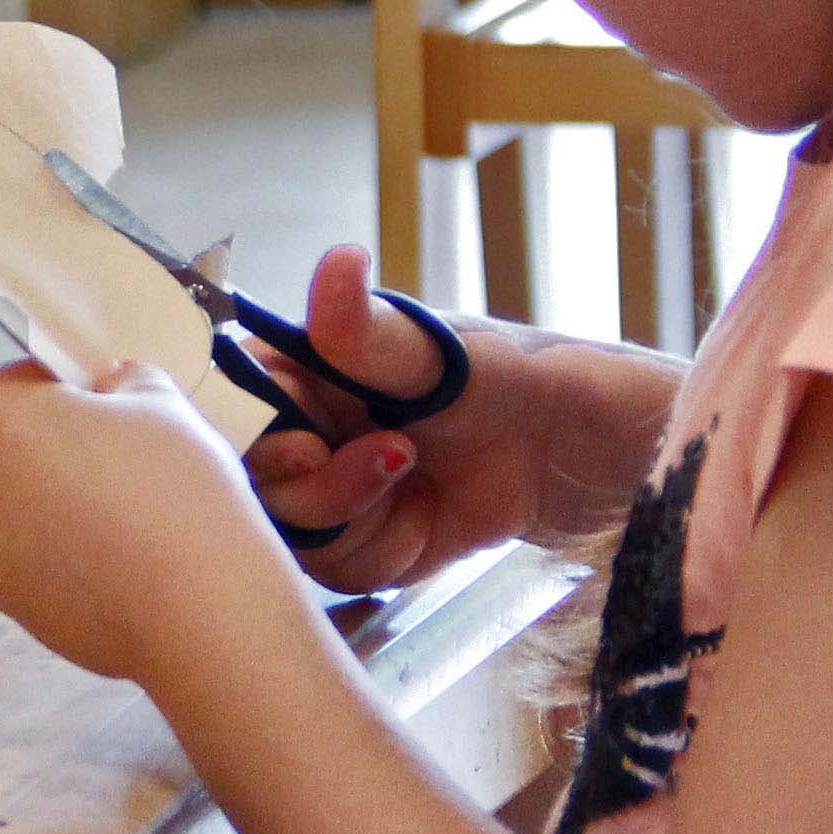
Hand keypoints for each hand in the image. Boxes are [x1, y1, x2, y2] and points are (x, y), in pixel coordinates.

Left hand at [0, 358, 303, 682]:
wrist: (198, 612)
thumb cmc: (174, 488)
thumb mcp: (161, 400)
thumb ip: (120, 379)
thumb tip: (106, 388)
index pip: (25, 382)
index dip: (76, 392)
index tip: (121, 419)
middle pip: (10, 445)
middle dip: (57, 449)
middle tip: (127, 471)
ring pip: (15, 502)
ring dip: (54, 502)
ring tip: (125, 523)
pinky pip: (26, 554)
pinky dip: (58, 552)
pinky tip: (113, 566)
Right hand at [235, 244, 685, 592]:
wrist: (601, 458)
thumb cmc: (528, 380)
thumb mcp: (444, 356)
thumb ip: (369, 330)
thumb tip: (335, 260)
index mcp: (306, 369)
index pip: (231, 405)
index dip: (249, 435)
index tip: (306, 442)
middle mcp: (310, 428)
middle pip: (253, 483)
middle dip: (319, 484)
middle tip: (393, 456)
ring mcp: (339, 491)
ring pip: (293, 535)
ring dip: (357, 518)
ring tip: (419, 475)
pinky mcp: (373, 545)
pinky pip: (339, 573)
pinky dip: (382, 555)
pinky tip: (429, 518)